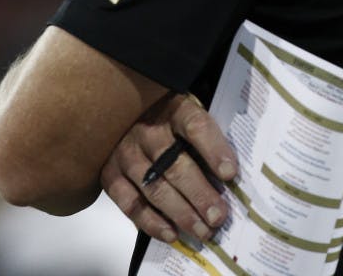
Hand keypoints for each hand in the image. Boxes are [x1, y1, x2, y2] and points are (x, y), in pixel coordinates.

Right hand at [101, 91, 238, 243]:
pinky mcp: (110, 174)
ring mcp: (126, 153)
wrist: (121, 113)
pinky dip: (151, 222)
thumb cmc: (166, 118)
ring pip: (155, 188)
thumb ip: (206, 136)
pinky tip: (171, 233)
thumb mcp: (188, 112)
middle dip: (200, 195)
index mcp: (173, 108)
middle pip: (176, 165)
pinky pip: (131, 203)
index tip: (230, 174)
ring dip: (181, 214)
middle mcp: (147, 130)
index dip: (213, 150)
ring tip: (203, 231)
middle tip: (218, 216)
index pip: (195, 126)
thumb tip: (231, 175)